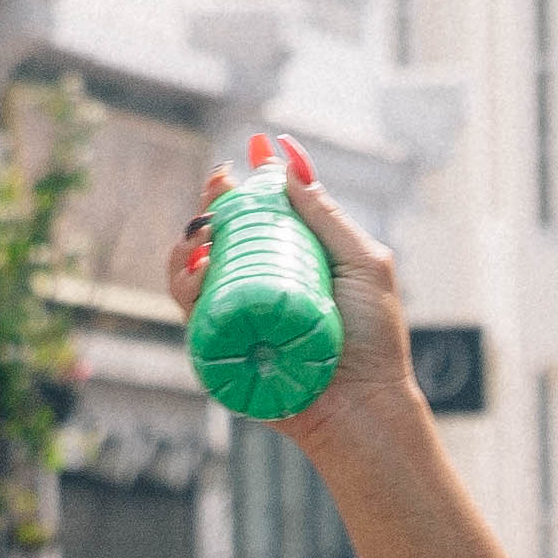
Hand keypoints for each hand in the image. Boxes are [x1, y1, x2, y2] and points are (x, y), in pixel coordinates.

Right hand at [164, 138, 418, 455]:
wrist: (362, 403)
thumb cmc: (373, 338)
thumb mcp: (364, 264)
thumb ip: (330, 217)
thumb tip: (291, 163)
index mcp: (294, 261)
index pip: (260, 214)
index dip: (247, 183)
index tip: (248, 154)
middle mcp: (259, 285)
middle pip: (220, 235)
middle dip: (211, 204)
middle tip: (219, 186)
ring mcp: (237, 314)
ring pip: (193, 268)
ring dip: (190, 240)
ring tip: (207, 231)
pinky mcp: (219, 344)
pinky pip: (189, 309)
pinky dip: (184, 282)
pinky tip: (200, 266)